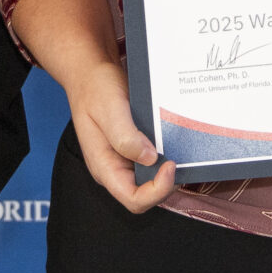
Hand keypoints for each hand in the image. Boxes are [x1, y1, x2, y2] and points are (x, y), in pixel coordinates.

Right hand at [61, 59, 177, 213]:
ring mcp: (125, 160)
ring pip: (152, 180)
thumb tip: (150, 158)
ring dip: (169, 171)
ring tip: (180, 150)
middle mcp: (115, 169)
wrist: (91, 72)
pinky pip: (154, 162)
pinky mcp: (135, 148)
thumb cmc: (95, 88)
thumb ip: (126, 137)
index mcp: (104, 167)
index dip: (156, 190)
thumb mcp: (110, 109)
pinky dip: (167, 156)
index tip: (170, 164)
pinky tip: (174, 142)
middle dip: (166, 182)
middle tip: (180, 157)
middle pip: (146, 195)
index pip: (133, 199)